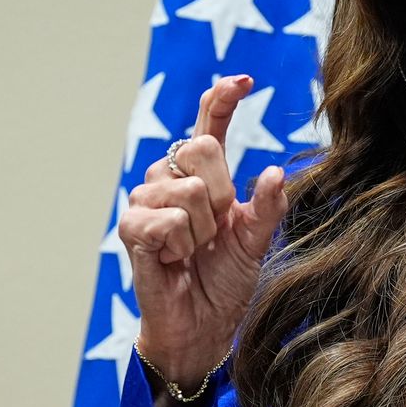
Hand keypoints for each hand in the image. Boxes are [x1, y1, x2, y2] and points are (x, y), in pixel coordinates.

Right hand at [118, 74, 288, 383]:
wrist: (203, 326)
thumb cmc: (225, 280)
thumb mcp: (256, 241)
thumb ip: (267, 206)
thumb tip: (274, 171)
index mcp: (202, 176)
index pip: (208, 124)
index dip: (222, 98)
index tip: (242, 80)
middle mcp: (169, 179)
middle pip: (200, 148)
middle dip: (221, 193)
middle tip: (215, 231)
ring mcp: (146, 201)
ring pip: (189, 189)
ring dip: (202, 230)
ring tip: (193, 251)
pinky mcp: (131, 228)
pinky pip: (167, 219)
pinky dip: (180, 244)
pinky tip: (174, 260)